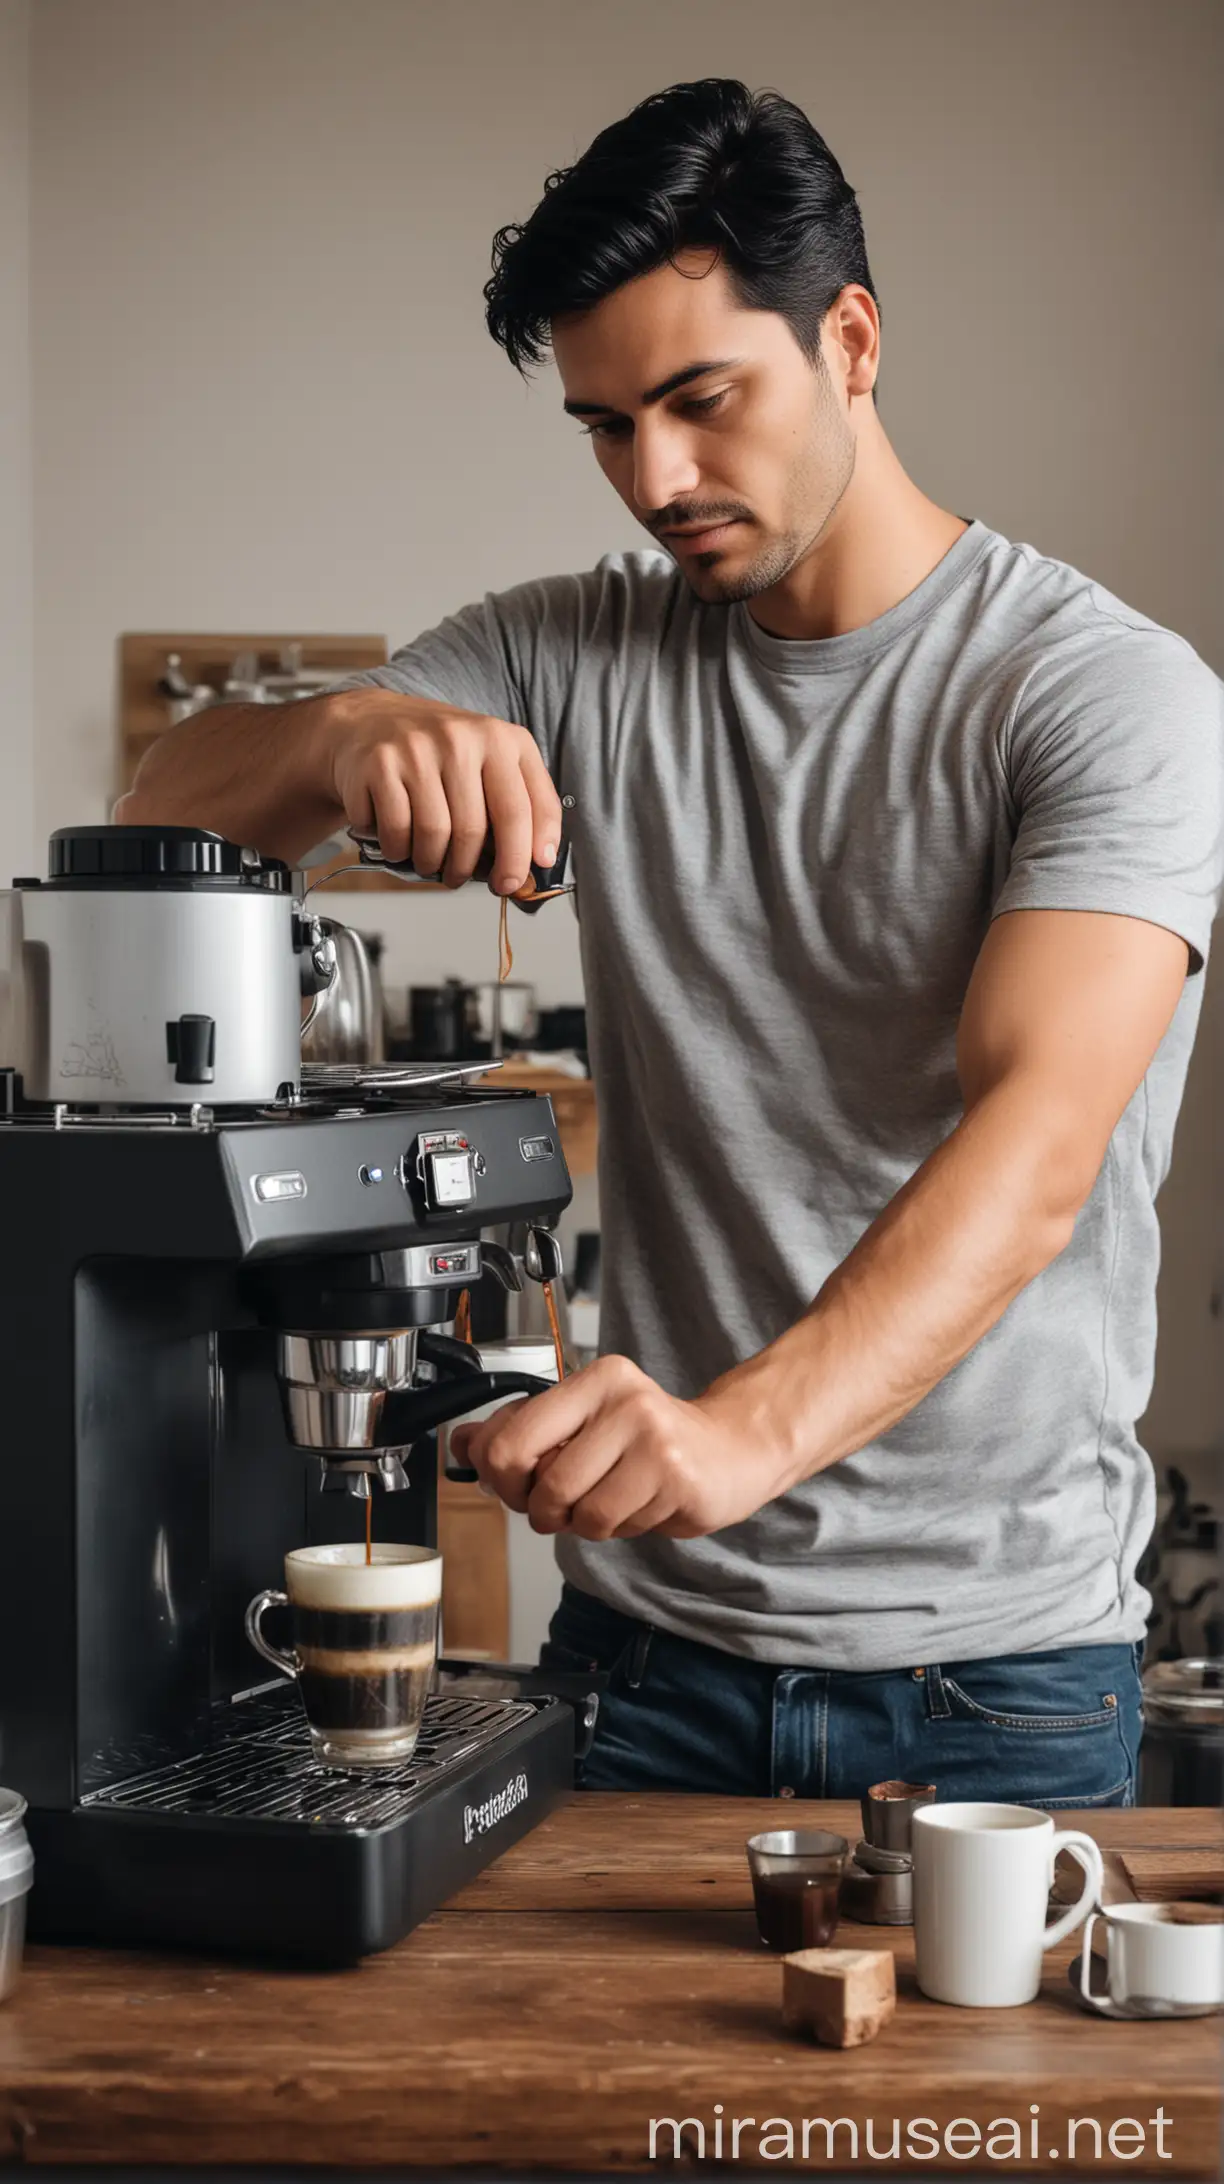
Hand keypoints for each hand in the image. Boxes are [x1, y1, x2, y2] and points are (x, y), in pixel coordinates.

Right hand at [323, 688, 560, 894]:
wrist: (369, 721)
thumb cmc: (438, 752)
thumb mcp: (491, 760)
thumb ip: (521, 802)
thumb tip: (540, 859)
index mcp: (500, 739)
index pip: (522, 810)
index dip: (520, 857)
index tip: (514, 882)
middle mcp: (461, 739)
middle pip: (474, 831)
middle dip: (468, 868)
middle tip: (460, 876)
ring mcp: (417, 750)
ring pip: (434, 836)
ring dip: (431, 863)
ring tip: (428, 859)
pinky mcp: (379, 764)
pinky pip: (395, 831)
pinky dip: (397, 850)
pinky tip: (399, 842)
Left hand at [448, 1356, 786, 1539]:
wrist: (731, 1450)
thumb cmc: (651, 1439)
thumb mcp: (583, 1422)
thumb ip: (521, 1431)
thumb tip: (461, 1444)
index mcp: (595, 1377)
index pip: (511, 1438)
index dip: (501, 1477)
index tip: (515, 1482)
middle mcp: (624, 1400)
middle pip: (542, 1482)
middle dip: (542, 1509)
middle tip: (559, 1504)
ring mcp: (654, 1438)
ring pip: (578, 1512)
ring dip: (584, 1523)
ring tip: (609, 1500)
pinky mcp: (675, 1478)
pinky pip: (614, 1526)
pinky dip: (617, 1529)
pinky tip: (639, 1504)